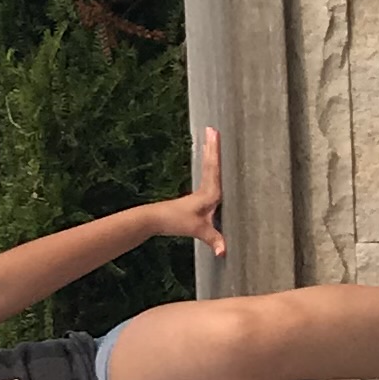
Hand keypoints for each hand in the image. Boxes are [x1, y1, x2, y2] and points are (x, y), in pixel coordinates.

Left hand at [146, 127, 225, 258]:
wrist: (154, 221)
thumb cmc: (175, 222)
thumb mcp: (197, 230)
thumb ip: (213, 239)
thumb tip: (223, 251)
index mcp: (208, 193)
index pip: (214, 168)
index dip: (215, 151)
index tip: (214, 133)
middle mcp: (205, 190)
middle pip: (210, 164)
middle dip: (212, 147)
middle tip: (211, 128)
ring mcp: (200, 195)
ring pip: (207, 170)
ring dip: (209, 154)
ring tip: (211, 140)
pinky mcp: (196, 200)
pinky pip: (206, 179)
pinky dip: (209, 168)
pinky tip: (211, 168)